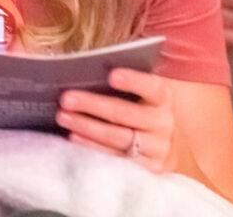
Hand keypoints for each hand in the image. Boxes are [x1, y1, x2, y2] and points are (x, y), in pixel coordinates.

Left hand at [57, 68, 180, 174]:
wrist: (169, 146)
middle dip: (93, 105)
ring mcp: (155, 148)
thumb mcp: (147, 93)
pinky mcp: (147, 168)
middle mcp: (162, 123)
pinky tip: (74, 137)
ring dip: (87, 127)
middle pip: (126, 114)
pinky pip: (116, 157)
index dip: (134, 81)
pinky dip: (93, 147)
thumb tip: (92, 65)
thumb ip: (129, 81)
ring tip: (63, 117)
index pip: (151, 88)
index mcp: (163, 99)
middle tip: (66, 99)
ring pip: (118, 137)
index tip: (112, 75)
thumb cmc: (148, 110)